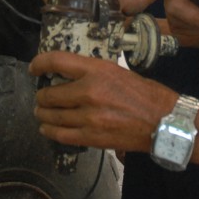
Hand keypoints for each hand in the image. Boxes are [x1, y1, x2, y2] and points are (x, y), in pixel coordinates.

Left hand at [29, 51, 176, 152]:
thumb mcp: (116, 71)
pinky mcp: (92, 137)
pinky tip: (47, 128)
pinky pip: (62, 135)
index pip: (57, 61)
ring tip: (41, 112)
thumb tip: (68, 75)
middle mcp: (89, 92)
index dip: (39, 63)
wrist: (164, 121)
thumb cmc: (144, 94)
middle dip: (41, 96)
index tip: (34, 68)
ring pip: (53, 116)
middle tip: (40, 96)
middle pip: (50, 94)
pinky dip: (50, 131)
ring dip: (42, 114)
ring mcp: (89, 117)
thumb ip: (91, 73)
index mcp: (97, 71)